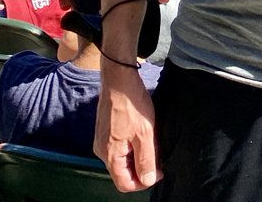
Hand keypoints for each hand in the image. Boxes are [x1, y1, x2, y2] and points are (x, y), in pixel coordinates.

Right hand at [94, 64, 162, 190]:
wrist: (119, 79)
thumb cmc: (132, 105)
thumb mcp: (144, 134)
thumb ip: (146, 159)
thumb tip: (147, 180)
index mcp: (109, 156)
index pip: (124, 184)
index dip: (142, 182)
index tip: (159, 171)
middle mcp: (102, 151)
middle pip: (122, 172)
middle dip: (141, 168)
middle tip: (159, 156)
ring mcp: (102, 140)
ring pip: (122, 158)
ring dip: (138, 155)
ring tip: (153, 142)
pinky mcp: (106, 129)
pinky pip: (120, 145)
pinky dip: (132, 145)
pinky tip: (144, 133)